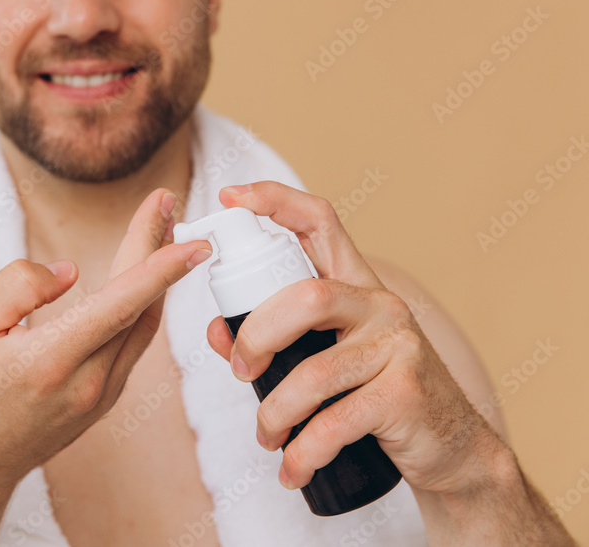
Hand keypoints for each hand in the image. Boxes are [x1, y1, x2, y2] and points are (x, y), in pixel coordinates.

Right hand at [0, 188, 212, 496]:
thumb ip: (18, 285)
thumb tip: (70, 272)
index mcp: (50, 361)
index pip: (119, 305)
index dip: (160, 268)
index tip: (194, 241)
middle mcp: (87, 383)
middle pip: (140, 307)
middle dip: (160, 251)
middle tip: (166, 205)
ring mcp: (101, 396)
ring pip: (143, 326)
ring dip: (156, 277)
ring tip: (159, 230)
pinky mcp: (105, 400)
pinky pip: (132, 344)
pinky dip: (142, 306)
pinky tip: (140, 277)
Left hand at [207, 181, 503, 495]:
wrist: (450, 447)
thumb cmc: (373, 392)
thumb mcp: (323, 357)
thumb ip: (270, 339)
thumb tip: (216, 330)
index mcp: (355, 285)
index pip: (319, 221)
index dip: (273, 200)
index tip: (230, 196)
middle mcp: (380, 304)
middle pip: (304, 296)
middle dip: (255, 335)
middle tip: (240, 371)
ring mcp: (398, 346)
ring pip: (315, 370)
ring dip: (275, 411)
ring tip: (267, 436)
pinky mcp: (407, 394)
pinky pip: (336, 422)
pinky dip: (302, 452)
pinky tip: (291, 470)